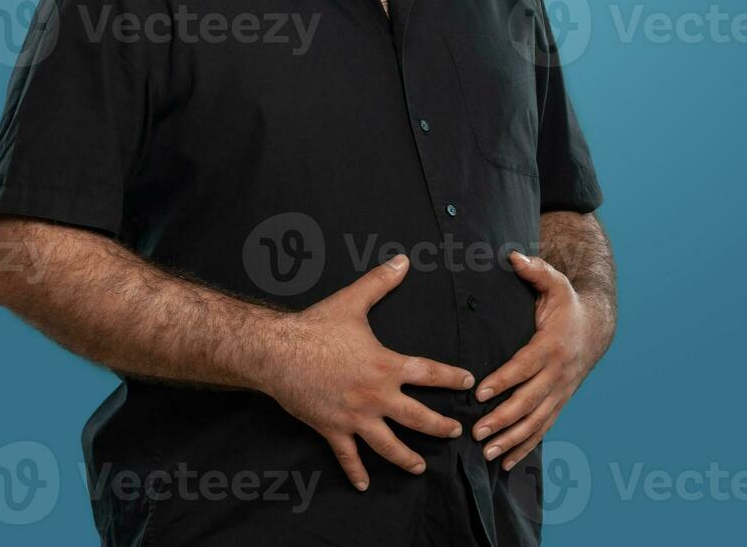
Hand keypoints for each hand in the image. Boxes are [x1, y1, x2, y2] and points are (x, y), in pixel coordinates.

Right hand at [262, 254, 474, 490]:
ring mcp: (355, 418)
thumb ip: (380, 282)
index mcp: (385, 366)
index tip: (469, 382)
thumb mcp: (351, 301)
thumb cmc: (316, 327)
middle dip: (440, 427)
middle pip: (418, 418)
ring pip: (388, 445)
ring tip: (420, 468)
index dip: (452, 377)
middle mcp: (376, 397)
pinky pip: (347, 456)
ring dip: (406, 459)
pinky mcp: (332, 430)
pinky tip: (364, 485)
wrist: (278, 353)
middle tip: (456, 433)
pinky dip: (356, 472)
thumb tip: (403, 260)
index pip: (429, 374)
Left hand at [472, 251, 612, 470]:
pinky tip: (505, 461)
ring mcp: (560, 391)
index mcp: (551, 346)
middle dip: (502, 418)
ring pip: (535, 421)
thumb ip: (534, 271)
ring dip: (511, 438)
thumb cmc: (567, 305)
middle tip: (477, 430)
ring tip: (487, 451)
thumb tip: (513, 256)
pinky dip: (525, 446)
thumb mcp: (555, 284)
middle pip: (528, 401)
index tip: (480, 392)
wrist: (596, 327)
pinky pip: (542, 428)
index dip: (503, 380)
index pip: (524, 366)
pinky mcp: (559, 402)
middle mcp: (557, 373)